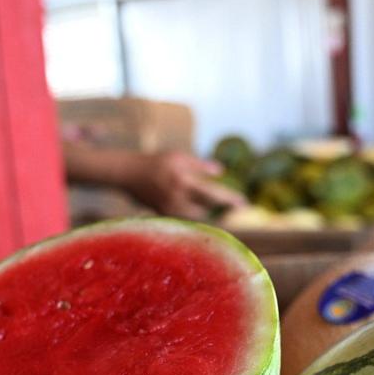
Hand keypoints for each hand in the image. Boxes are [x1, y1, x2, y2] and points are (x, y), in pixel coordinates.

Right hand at [126, 151, 246, 219]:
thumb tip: (221, 171)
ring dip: (207, 211)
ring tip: (216, 205)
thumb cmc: (156, 161)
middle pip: (206, 210)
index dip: (229, 199)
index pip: (212, 193)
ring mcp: (169, 208)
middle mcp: (177, 197)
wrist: (128, 173)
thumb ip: (200, 165)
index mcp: (183, 180)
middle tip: (233, 204)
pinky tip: (199, 207)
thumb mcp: (179, 157)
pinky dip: (194, 212)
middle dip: (219, 208)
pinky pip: (185, 217)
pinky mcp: (163, 214)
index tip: (244, 203)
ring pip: (196, 216)